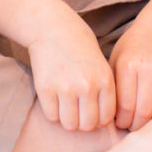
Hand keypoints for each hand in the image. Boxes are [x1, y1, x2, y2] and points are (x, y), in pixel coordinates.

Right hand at [28, 2, 115, 131]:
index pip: (106, 118)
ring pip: (69, 125)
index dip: (98, 119)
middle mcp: (87, 85)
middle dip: (82, 122)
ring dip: (67, 118)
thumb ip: (104, 91)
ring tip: (65, 103)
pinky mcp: (45, 88)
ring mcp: (65, 87)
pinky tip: (53, 96)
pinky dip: (52, 111)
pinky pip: (51, 116)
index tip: (91, 110)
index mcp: (105, 80)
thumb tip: (104, 124)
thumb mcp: (101, 65)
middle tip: (76, 109)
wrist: (52, 26)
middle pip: (88, 125)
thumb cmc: (80, 47)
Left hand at [110, 24, 151, 131]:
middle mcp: (149, 66)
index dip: (122, 122)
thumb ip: (112, 90)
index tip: (120, 124)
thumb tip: (109, 120)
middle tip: (132, 127)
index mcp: (128, 65)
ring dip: (151, 122)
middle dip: (136, 125)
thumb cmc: (129, 54)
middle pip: (144, 112)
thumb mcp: (114, 65)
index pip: (126, 107)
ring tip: (142, 122)